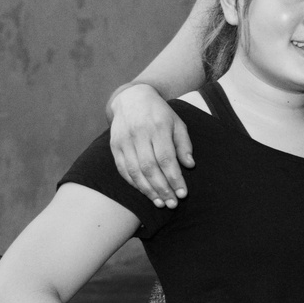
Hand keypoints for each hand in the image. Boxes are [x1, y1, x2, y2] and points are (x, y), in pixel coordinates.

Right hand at [108, 83, 194, 206]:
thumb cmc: (160, 114)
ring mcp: (124, 140)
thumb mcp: (178, 123)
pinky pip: (122, 168)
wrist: (132, 98)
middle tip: (172, 204)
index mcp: (158, 127)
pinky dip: (133, 183)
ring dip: (147, 190)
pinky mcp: (114, 145)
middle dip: (162, 188)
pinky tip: (144, 192)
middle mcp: (139, 134)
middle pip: (150, 167)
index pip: (166, 158)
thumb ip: (184, 144)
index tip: (183, 194)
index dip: (174, 178)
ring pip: (134, 170)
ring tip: (159, 203)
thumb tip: (190, 166)